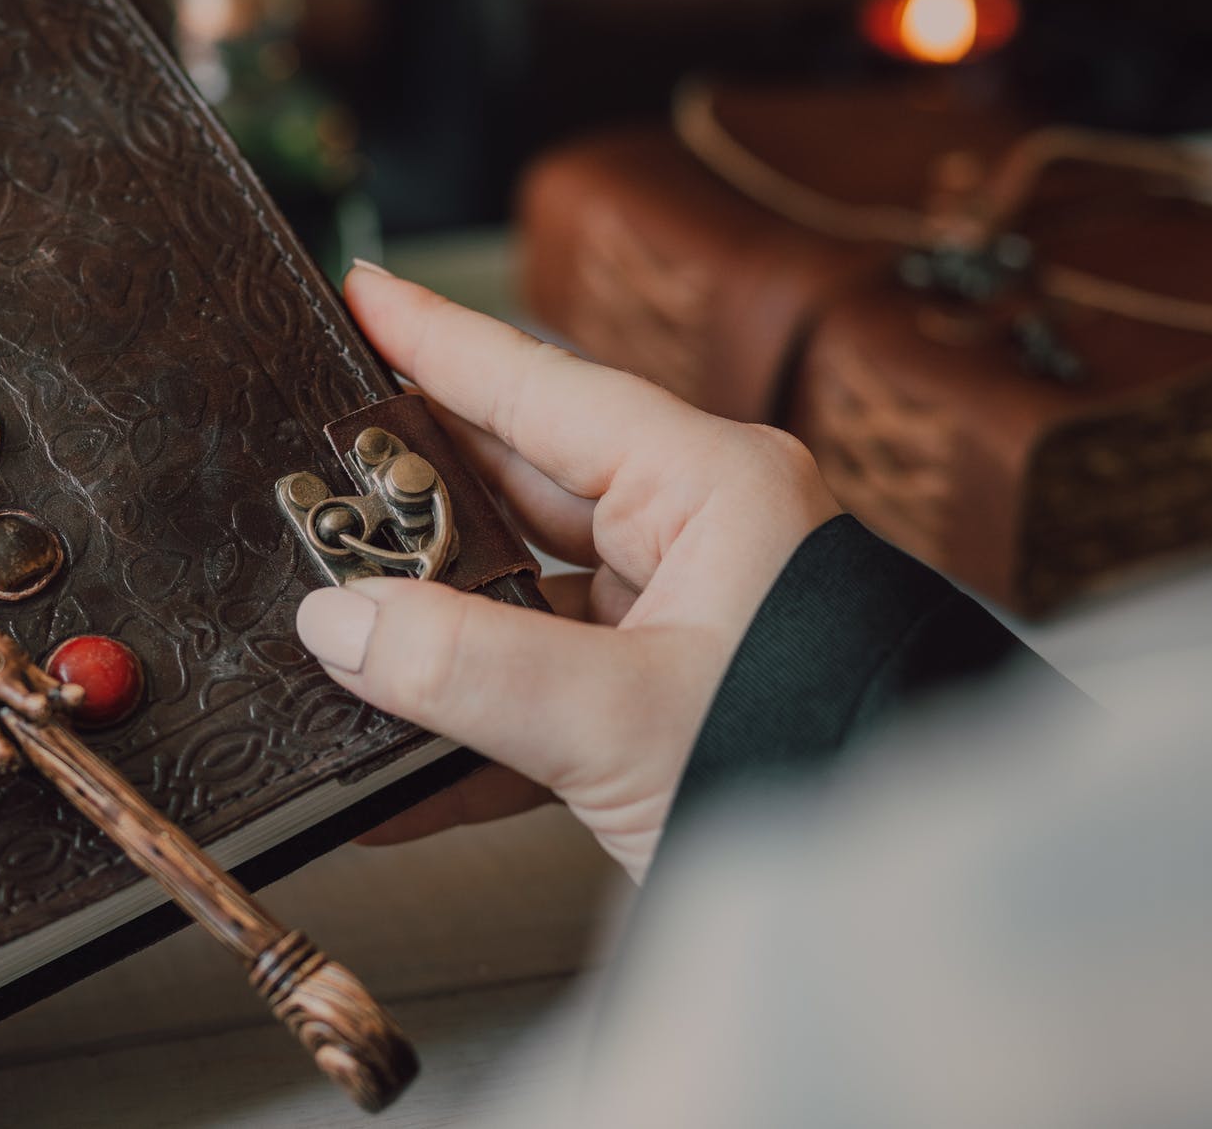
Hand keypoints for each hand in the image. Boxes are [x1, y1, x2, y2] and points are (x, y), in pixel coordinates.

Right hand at [296, 264, 839, 878]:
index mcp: (714, 489)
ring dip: (435, 622)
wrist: (894, 917)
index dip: (442, 339)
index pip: (547, 388)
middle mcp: (698, 537)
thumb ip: (468, 668)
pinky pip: (541, 691)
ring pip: (524, 590)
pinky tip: (398, 757)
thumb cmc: (824, 777)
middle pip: (522, 483)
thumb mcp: (624, 721)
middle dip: (414, 490)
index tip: (364, 295)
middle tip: (316, 470)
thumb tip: (339, 624)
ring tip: (336, 617)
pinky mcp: (659, 702)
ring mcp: (678, 620)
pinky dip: (470, 726)